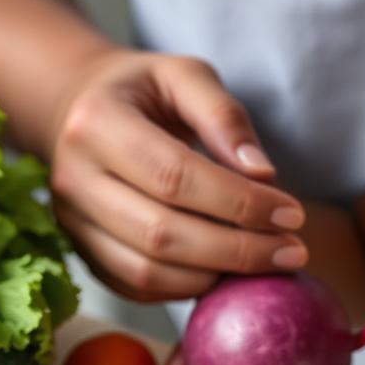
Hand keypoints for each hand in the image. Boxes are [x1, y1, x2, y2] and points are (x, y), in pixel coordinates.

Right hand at [48, 47, 307, 301]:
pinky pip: (137, 288)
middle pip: (161, 234)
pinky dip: (187, 288)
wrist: (74, 108)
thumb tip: (262, 175)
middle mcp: (73, 179)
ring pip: (147, 273)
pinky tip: (226, 269)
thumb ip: (224, 117)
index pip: (176, 177)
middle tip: (292, 249)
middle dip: (237, 250)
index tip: (292, 213)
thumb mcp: (185, 76)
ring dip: (215, 277)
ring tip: (265, 260)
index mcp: (98, 123)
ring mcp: (71, 223)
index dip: (239, 202)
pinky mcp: (82, 253)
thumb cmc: (142, 91)